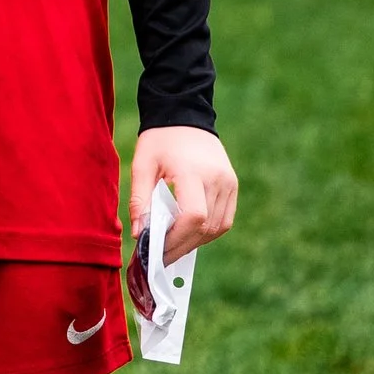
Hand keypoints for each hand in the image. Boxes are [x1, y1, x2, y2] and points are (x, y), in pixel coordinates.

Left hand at [129, 125, 239, 255]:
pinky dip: (208, 231)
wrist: (184, 115)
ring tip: (171, 247)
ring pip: (217, 227)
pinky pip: (224, 219)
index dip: (176, 238)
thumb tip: (140, 234)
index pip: (193, 215)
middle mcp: (217, 179)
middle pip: (205, 226)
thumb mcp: (142, 164)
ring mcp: (229, 183)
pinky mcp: (232, 185)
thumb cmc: (159, 139)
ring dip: (195, 242)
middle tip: (159, 258)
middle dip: (182, 246)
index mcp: (193, 172)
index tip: (156, 250)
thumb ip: (140, 199)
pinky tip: (188, 233)